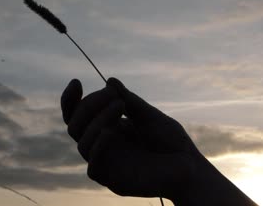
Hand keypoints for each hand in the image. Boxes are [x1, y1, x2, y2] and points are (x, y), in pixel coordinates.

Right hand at [60, 77, 200, 200]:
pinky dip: (98, 147)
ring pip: (82, 144)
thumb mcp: (149, 116)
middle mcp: (103, 146)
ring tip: (119, 105)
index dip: (71, 100)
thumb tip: (109, 81)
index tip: (76, 81)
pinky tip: (109, 133)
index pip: (78, 116)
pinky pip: (94, 167)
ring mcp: (107, 163)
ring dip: (97, 120)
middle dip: (88, 106)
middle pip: (76, 126)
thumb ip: (129, 100)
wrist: (190, 168)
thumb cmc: (172, 142)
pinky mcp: (114, 181)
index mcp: (109, 128)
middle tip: (112, 96)